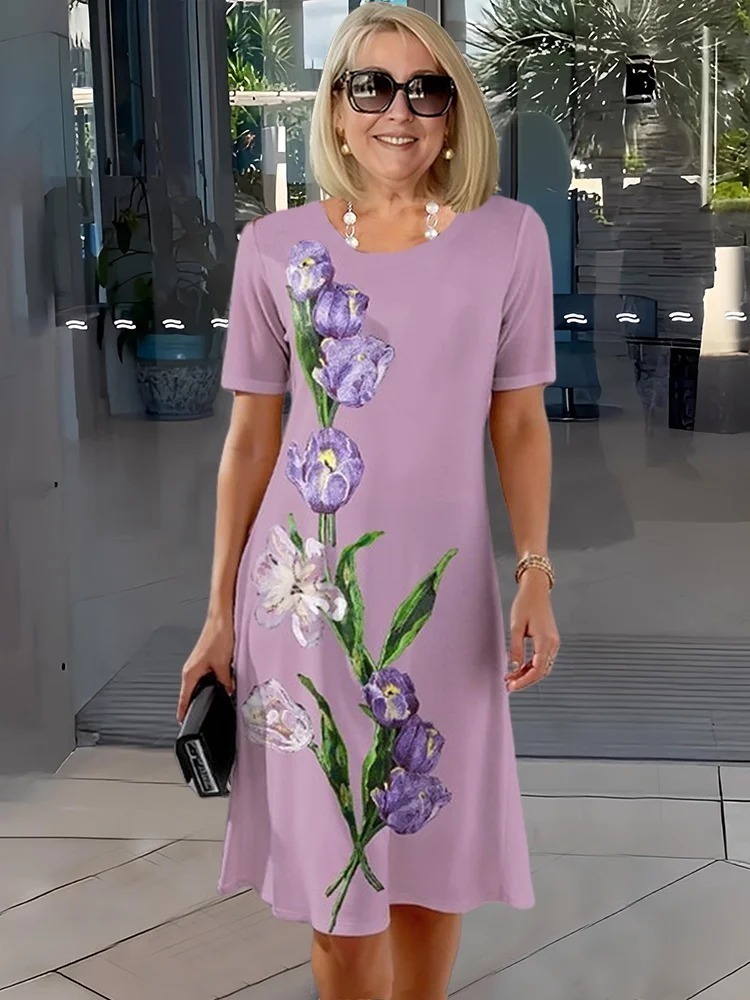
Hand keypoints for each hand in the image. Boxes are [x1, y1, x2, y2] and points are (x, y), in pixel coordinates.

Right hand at [176, 614, 235, 721]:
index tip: (183, 722)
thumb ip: (225, 682)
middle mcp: (190, 669)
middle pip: (189, 693)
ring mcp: (197, 664)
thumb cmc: (218, 636)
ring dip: (204, 692)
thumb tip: (228, 694)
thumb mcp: (223, 665)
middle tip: (200, 717)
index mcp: (190, 673)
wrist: (221, 619)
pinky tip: (218, 685)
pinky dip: (209, 683)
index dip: (183, 711)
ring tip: (210, 702)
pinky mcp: (204, 660)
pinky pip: (204, 677)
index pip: (183, 698)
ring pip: (198, 684)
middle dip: (194, 704)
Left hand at [505, 571, 559, 692]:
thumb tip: (513, 667)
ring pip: (542, 667)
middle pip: (541, 671)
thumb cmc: (525, 604)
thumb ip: (515, 647)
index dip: (524, 681)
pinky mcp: (549, 641)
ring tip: (510, 678)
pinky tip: (518, 669)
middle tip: (508, 686)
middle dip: (525, 681)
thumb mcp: (516, 626)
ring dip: (527, 674)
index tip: (511, 686)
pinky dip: (530, 666)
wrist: (536, 590)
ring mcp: (553, 643)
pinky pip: (542, 659)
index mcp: (546, 641)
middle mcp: (553, 644)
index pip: (537, 670)